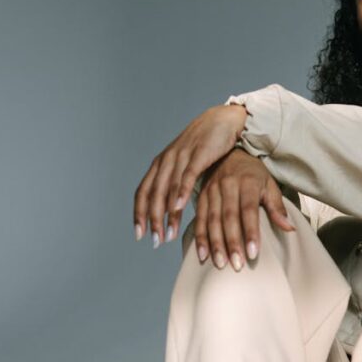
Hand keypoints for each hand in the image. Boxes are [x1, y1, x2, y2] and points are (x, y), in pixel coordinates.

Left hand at [134, 103, 247, 246]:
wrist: (222, 121)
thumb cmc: (205, 146)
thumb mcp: (186, 165)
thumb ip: (176, 183)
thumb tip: (169, 209)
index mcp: (161, 164)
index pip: (143, 192)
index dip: (139, 214)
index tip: (140, 234)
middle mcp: (167, 160)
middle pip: (153, 194)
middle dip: (152, 220)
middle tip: (154, 241)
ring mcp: (181, 156)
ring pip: (167, 189)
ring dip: (166, 214)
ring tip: (167, 234)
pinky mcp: (198, 153)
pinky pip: (186, 176)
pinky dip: (180, 192)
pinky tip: (179, 208)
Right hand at [195, 148, 295, 268]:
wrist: (231, 154)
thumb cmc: (254, 174)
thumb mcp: (269, 185)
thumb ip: (277, 207)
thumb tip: (289, 229)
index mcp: (247, 181)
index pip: (248, 210)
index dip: (250, 232)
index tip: (253, 253)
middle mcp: (227, 184)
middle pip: (228, 217)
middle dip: (232, 243)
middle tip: (237, 265)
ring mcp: (212, 189)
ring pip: (211, 220)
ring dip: (215, 244)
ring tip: (221, 264)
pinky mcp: (200, 195)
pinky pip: (198, 218)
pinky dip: (200, 238)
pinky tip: (202, 255)